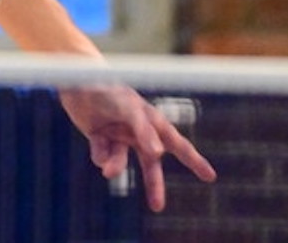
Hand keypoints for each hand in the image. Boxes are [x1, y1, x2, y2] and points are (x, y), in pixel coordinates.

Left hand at [58, 84, 216, 210]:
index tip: (210, 176)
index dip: (194, 161)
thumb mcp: (131, 109)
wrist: (77, 81)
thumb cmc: (110, 89)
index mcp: (152, 122)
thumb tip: (159, 155)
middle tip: (157, 206)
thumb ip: (145, 132)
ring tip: (108, 171)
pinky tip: (95, 138)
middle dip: (154, 185)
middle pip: (150, 164)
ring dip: (115, 166)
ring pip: (120, 162)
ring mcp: (117, 135)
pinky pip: (101, 155)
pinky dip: (99, 153)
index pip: (178, 145)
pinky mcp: (98, 136)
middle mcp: (136, 131)